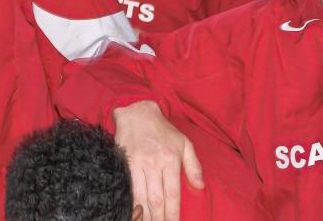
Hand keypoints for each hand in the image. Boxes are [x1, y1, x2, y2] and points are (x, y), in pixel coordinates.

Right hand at [113, 101, 202, 220]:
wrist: (136, 113)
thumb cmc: (163, 130)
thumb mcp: (184, 143)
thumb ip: (194, 165)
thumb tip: (199, 186)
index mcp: (170, 159)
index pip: (172, 194)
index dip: (173, 213)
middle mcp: (152, 162)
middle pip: (156, 199)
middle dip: (159, 218)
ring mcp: (136, 162)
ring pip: (140, 195)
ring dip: (144, 213)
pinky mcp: (122, 161)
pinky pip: (126, 186)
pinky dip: (130, 200)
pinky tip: (133, 210)